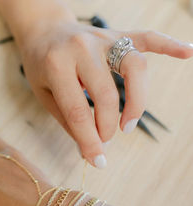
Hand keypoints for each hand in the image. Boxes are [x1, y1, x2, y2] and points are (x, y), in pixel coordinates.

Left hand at [17, 17, 192, 165]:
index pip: (78, 112)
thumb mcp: (45, 96)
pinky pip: (147, 38)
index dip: (90, 142)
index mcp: (57, 65)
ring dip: (136, 101)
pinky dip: (169, 46)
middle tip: (104, 142)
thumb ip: (69, 122)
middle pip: (106, 94)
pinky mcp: (117, 34)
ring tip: (128, 125)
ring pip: (134, 67)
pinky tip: (187, 53)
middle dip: (107, 127)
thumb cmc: (42, 67)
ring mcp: (103, 38)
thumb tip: (91, 152)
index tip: (98, 162)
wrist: (43, 29)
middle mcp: (82, 48)